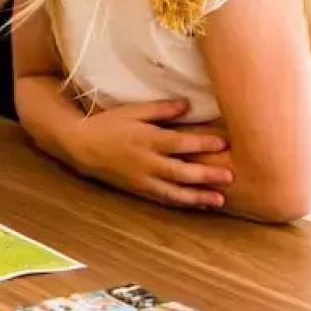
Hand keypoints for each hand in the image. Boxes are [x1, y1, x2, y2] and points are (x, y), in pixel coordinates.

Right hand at [62, 100, 233, 208]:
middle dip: (207, 175)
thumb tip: (187, 105)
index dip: (202, 144)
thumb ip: (160, 109)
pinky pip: (163, 199)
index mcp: (147, 139)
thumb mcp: (132, 111)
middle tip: (230, 176)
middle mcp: (147, 162)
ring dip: (198, 197)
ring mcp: (142, 179)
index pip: (180, 143)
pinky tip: (197, 205)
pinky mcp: (138, 190)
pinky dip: (181, 203)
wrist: (81, 146)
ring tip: (219, 200)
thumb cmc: (108, 124)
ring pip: (174, 191)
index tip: (223, 143)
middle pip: (181, 171)